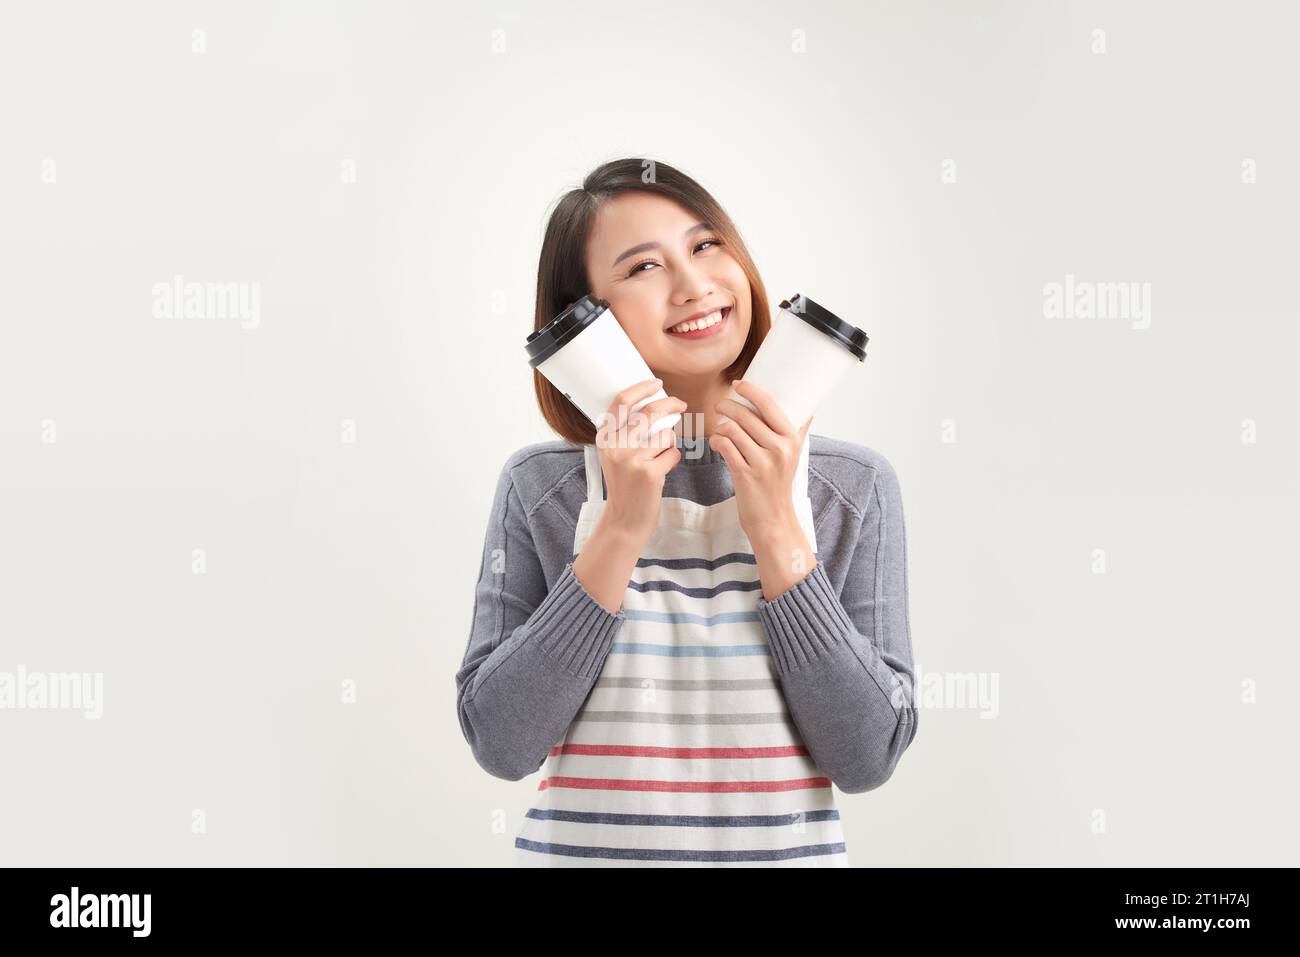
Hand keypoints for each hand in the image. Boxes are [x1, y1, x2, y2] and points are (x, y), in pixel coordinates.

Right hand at [593, 377, 685, 543]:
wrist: (624, 520)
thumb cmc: (624, 486)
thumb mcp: (613, 456)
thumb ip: (625, 433)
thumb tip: (653, 407)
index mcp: (605, 439)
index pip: (621, 402)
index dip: (641, 389)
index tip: (657, 383)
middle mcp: (616, 447)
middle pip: (649, 412)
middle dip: (670, 404)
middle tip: (680, 405)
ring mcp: (633, 460)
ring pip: (665, 435)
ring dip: (669, 444)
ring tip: (659, 460)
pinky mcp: (650, 473)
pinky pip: (673, 454)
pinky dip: (672, 460)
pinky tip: (662, 472)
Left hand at [710, 380, 811, 540]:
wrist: (773, 518)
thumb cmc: (778, 484)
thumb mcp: (793, 456)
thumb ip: (797, 432)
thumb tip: (808, 409)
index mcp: (792, 439)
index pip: (768, 403)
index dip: (750, 389)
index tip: (738, 384)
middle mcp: (780, 448)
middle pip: (746, 415)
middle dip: (728, 406)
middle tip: (721, 406)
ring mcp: (762, 462)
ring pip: (732, 429)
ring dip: (721, 426)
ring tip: (720, 428)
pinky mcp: (745, 474)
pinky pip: (724, 446)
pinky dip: (717, 441)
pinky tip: (717, 443)